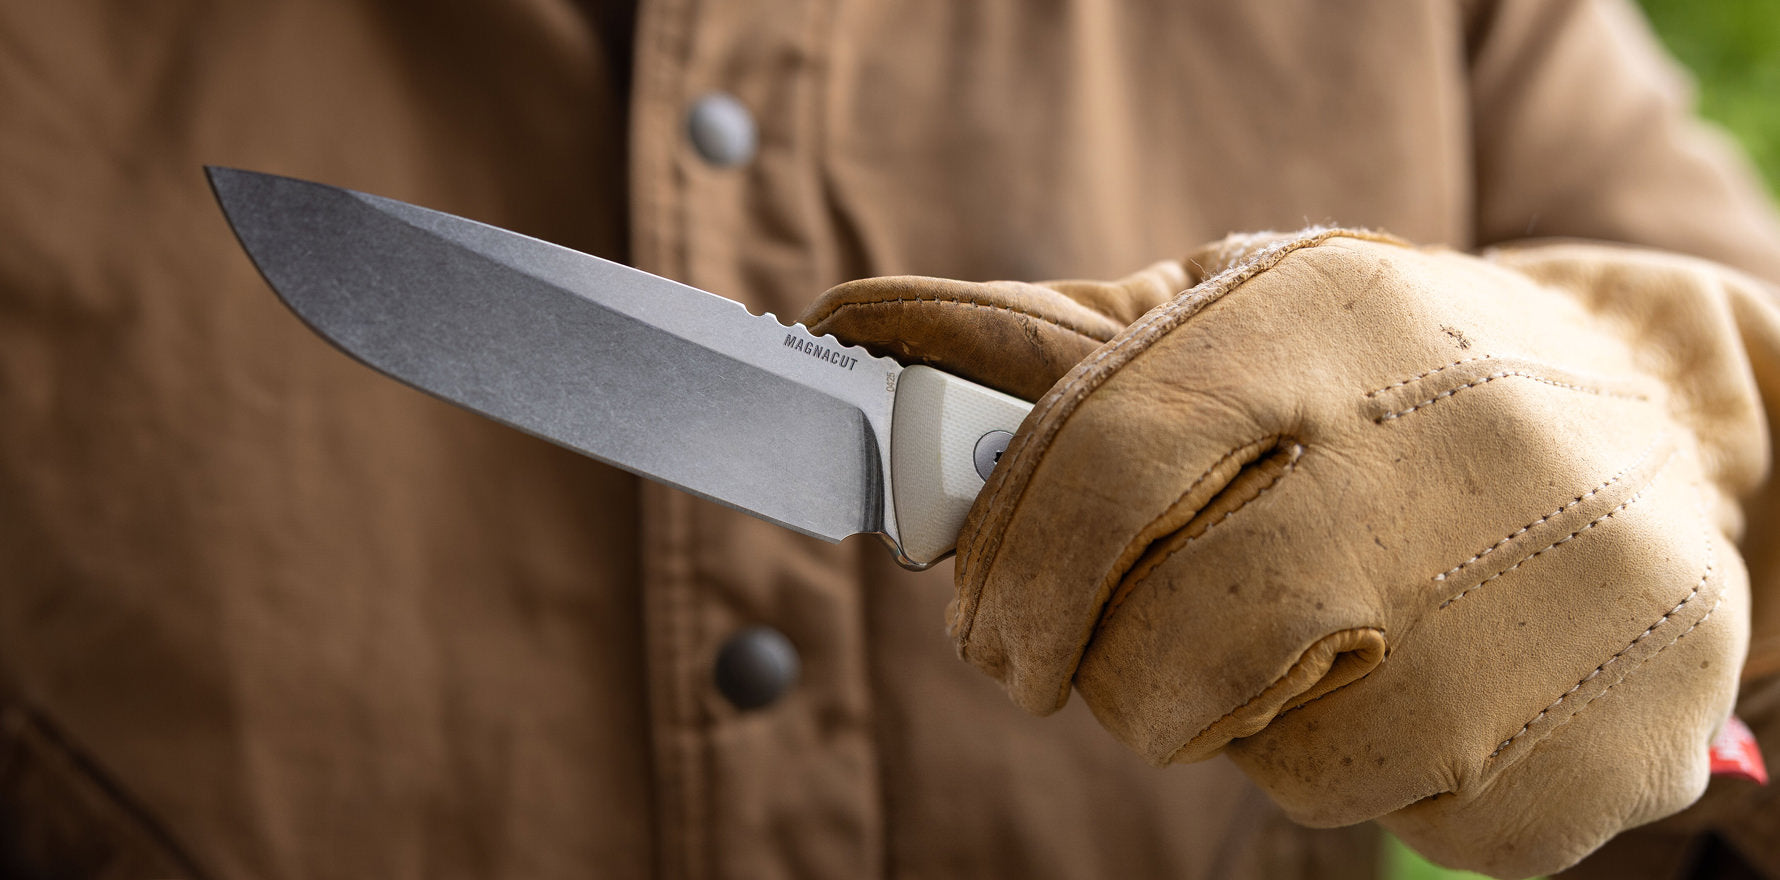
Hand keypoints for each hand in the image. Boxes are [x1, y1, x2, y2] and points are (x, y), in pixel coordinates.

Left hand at [804, 229, 1779, 877]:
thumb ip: (1061, 342)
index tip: (992, 623)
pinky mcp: (1611, 742)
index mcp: (1330, 323)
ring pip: (1288, 769)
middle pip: (1173, 656)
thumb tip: (861, 326)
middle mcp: (1448, 457)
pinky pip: (1411, 826)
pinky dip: (1390, 777)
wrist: (1676, 424)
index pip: (1099, 461)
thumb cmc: (1412, 375)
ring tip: (1335, 640)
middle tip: (1127, 662)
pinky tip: (1443, 681)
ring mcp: (1551, 611)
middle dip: (1114, 682)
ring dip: (1264, 727)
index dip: (1012, 569)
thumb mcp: (1257, 310)